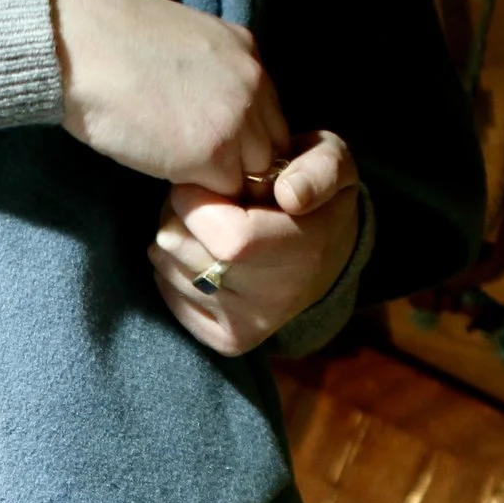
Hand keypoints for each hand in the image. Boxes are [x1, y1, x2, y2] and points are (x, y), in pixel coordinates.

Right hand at [50, 0, 288, 192]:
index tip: (211, 152)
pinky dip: (199, 199)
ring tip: (178, 179)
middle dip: (239, 168)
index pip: (269, 117)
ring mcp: (237, 120)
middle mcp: (252, 84)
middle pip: (268, 150)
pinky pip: (221, 196)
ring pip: (250, 178)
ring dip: (218, 187)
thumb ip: (208, 76)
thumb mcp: (179, 45)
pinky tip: (167, 182)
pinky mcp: (212, 155)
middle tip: (197, 176)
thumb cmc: (108, 43)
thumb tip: (203, 111)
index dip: (243, 142)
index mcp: (245, 52)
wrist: (81, 44)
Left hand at [150, 132, 361, 355]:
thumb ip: (320, 169)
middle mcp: (278, 298)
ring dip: (172, 240)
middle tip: (196, 199)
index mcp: (306, 251)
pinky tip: (196, 253)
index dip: (197, 202)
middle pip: (188, 252)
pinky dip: (171, 269)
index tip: (200, 181)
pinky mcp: (229, 340)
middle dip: (177, 215)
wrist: (327, 250)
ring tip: (199, 225)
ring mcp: (252, 325)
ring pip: (172, 271)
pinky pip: (171, 298)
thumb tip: (291, 196)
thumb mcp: (332, 161)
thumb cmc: (316, 192)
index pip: (229, 238)